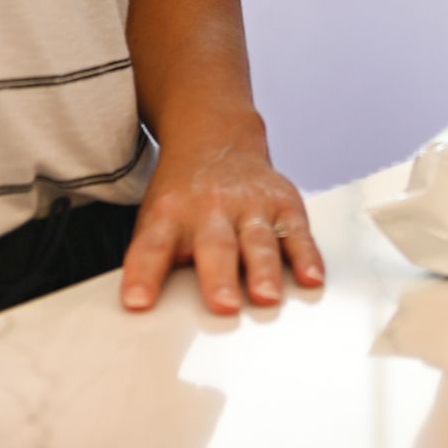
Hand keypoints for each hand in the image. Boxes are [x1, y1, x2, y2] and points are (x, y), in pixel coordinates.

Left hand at [122, 131, 324, 315]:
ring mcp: (250, 203)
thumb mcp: (155, 217)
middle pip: (214, 245)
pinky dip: (306, 256)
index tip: (137, 302)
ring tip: (266, 296)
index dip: (143, 274)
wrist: (216, 136)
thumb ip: (152, 260)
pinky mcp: (283, 201)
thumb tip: (143, 311)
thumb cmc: (184, 194)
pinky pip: (297, 231)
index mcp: (170, 214)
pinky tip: (310, 278)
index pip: (151, 247)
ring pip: (258, 240)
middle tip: (224, 305)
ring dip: (263, 269)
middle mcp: (211, 207)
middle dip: (219, 277)